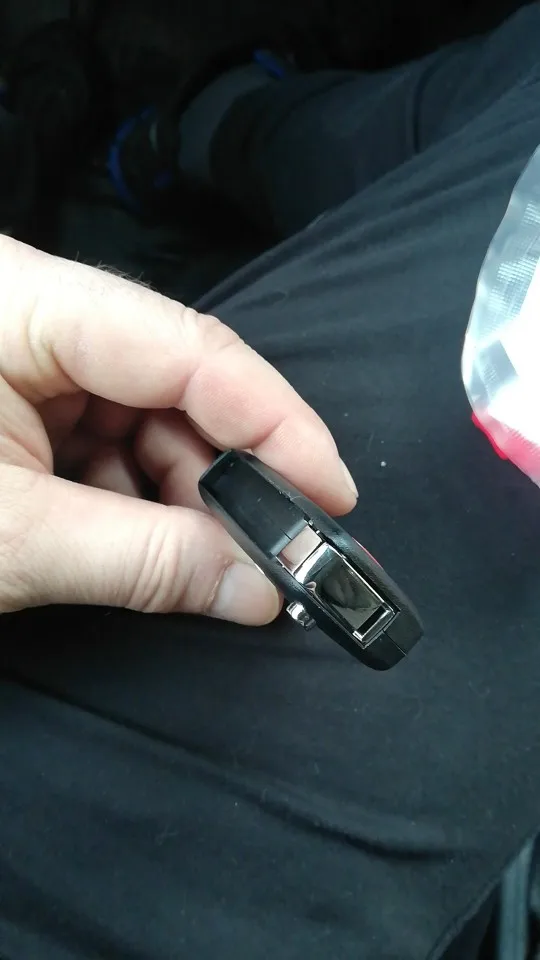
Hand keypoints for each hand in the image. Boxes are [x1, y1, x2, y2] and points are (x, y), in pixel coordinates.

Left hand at [0, 237, 356, 622]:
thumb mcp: (18, 541)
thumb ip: (146, 560)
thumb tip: (262, 590)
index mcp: (25, 303)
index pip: (187, 346)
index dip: (274, 423)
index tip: (330, 494)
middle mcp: (39, 311)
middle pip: (176, 383)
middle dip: (228, 478)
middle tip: (279, 552)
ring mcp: (33, 353)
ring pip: (150, 418)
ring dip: (184, 498)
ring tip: (211, 563)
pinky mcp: (28, 395)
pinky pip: (113, 438)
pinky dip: (139, 499)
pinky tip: (154, 545)